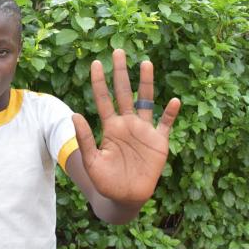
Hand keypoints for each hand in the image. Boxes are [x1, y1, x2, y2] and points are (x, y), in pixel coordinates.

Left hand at [72, 49, 180, 202]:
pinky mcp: (159, 142)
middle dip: (121, 73)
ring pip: (146, 101)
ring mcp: (143, 131)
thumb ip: (86, 138)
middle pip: (124, 93)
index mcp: (110, 127)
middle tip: (118, 51)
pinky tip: (173, 102)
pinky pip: (166, 124)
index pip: (103, 99)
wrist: (124, 197)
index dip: (100, 82)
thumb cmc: (105, 180)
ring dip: (146, 84)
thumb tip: (74, 114)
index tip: (96, 63)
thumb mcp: (92, 160)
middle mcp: (126, 123)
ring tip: (145, 63)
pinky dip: (170, 114)